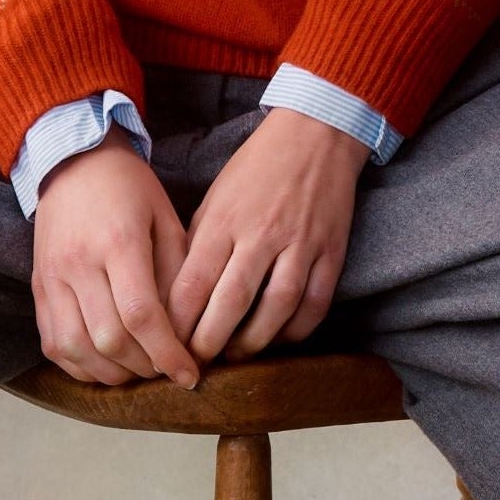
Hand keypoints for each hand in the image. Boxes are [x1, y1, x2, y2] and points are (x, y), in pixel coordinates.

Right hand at [29, 138, 198, 388]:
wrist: (73, 163)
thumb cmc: (130, 190)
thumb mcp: (166, 220)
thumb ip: (177, 275)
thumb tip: (188, 331)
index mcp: (118, 243)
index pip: (141, 315)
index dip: (167, 353)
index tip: (190, 375)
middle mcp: (78, 264)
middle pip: (109, 339)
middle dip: (145, 367)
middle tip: (169, 370)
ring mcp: (51, 280)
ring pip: (76, 349)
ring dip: (113, 373)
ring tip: (141, 370)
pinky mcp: (37, 290)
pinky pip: (53, 345)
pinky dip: (81, 366)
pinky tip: (107, 365)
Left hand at [170, 109, 367, 360]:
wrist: (316, 135)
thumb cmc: (256, 169)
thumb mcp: (215, 199)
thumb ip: (198, 246)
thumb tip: (178, 298)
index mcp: (224, 220)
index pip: (193, 285)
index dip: (178, 325)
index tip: (168, 346)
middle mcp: (262, 234)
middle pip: (231, 304)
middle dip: (209, 344)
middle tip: (197, 364)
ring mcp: (301, 244)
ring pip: (276, 310)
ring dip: (252, 343)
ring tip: (236, 354)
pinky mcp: (332, 252)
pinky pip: (315, 304)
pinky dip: (296, 331)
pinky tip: (278, 338)